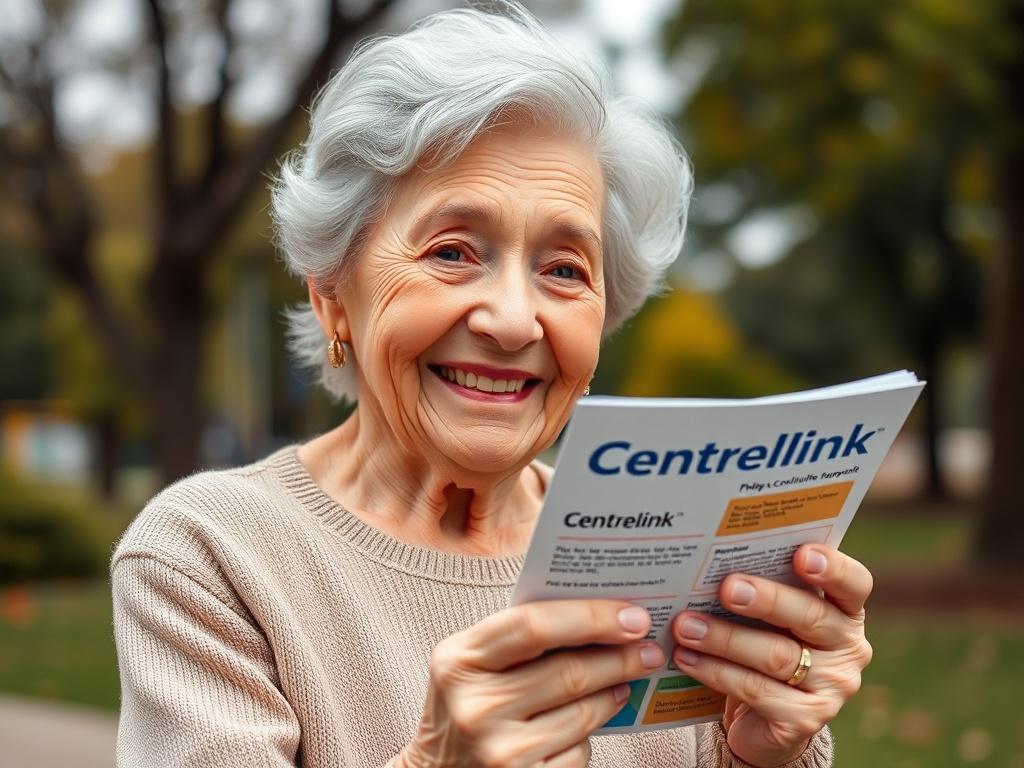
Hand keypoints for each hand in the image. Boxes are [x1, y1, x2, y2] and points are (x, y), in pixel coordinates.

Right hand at [399, 599, 663, 767]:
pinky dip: (589, 735)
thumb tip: (602, 616)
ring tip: (627, 679)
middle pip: (568, 672)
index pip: (533, 625)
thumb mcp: (472, 664)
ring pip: (582, 715)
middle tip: (650, 649)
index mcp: (458, 660)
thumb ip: (520, 638)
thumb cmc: (466, 706)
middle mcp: (474, 707)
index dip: (590, 617)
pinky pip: (578, 754)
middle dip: (620, 657)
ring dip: (614, 693)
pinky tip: (593, 720)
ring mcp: (498, 753)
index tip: (633, 616)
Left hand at [671, 545, 872, 766]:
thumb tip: (710, 560)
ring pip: (776, 656)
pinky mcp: (804, 721)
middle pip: (810, 616)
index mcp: (844, 610)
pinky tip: (686, 658)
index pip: (854, 583)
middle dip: (766, 599)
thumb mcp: (768, 616)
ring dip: (725, 638)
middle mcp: (847, 648)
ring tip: (686, 626)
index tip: (802, 554)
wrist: (761, 720)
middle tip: (727, 588)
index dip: (832, 568)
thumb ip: (758, 586)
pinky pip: (756, 691)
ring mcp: (831, 688)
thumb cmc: (762, 643)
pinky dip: (716, 672)